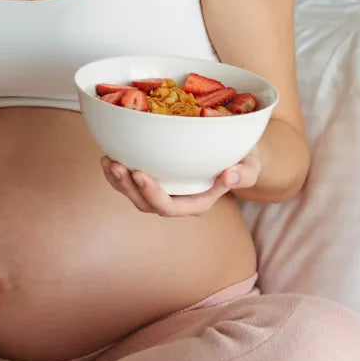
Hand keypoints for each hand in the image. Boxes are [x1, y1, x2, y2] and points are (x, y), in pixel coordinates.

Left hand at [100, 152, 260, 216]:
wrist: (236, 153)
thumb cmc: (244, 160)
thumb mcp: (251, 165)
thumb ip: (245, 173)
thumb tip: (230, 176)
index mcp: (198, 202)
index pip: (172, 207)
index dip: (154, 195)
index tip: (141, 174)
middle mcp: (177, 200)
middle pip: (148, 205)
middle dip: (130, 188)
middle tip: (118, 166)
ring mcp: (164, 190)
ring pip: (135, 195)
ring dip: (119, 182)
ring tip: (109, 162)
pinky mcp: (155, 178)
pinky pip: (131, 182)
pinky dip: (117, 174)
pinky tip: (108, 158)